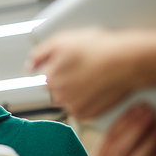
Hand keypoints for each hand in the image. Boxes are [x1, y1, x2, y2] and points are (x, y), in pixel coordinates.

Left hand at [27, 28, 155, 118]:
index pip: (47, 76)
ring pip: (68, 100)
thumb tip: (28, 68)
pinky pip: (81, 110)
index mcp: (50, 77)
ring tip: (93, 78)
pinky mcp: (88, 115)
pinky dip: (87, 101)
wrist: (126, 61)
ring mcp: (73, 107)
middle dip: (67, 81)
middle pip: (57, 89)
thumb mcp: (61, 40)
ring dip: (76, 92)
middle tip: (85, 69)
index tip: (75, 62)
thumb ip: (39, 54)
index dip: (61, 67)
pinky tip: (97, 88)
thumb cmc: (96, 47)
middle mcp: (58, 95)